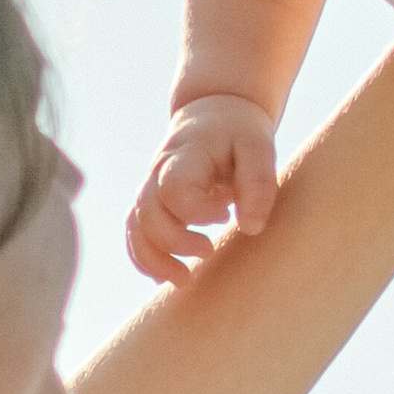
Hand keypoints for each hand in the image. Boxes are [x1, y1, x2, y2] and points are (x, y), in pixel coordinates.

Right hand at [126, 95, 282, 285]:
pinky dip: (145, 258)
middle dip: (174, 243)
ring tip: (184, 280)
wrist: (214, 113)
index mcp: (184, 156)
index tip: (225, 214)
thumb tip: (250, 228)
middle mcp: (158, 172)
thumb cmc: (239, 133)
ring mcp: (149, 188)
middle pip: (147, 214)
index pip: (175, 191)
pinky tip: (167, 276)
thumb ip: (258, 183)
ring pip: (135, 228)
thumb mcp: (259, 148)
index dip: (197, 212)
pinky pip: (134, 233)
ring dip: (154, 259)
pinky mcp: (150, 202)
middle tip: (209, 252)